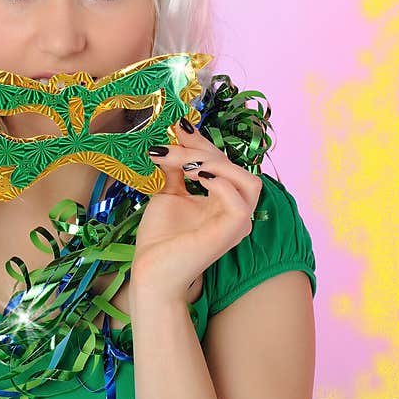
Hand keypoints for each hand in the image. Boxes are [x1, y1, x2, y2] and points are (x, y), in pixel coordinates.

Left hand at [131, 117, 262, 302]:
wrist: (150, 271)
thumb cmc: (160, 240)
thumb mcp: (169, 195)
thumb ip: (177, 170)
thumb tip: (176, 138)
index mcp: (224, 202)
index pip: (225, 164)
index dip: (204, 143)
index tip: (180, 127)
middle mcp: (237, 211)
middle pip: (235, 167)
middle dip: (202, 150)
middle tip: (170, 144)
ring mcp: (237, 224)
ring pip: (247, 180)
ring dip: (216, 164)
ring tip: (185, 163)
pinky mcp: (232, 233)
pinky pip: (241, 202)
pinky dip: (221, 183)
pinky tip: (194, 178)